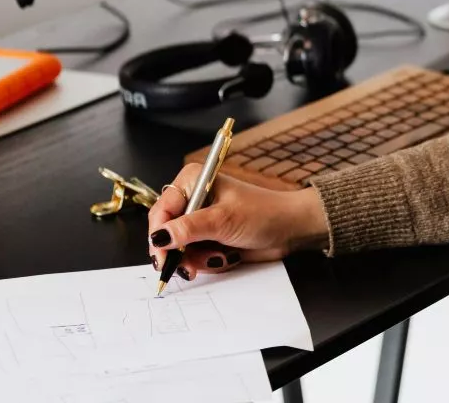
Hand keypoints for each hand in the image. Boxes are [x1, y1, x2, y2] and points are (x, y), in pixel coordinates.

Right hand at [146, 162, 328, 279]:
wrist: (290, 229)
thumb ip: (189, 229)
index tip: (162, 257)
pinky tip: (226, 256)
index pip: (161, 210)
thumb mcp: (223, 220)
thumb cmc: (263, 214)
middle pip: (165, 233)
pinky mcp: (208, 238)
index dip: (158, 235)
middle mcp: (193, 199)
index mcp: (194, 181)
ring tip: (220, 255)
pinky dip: (207, 261)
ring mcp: (200, 220)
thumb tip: (159, 237)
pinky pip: (194, 256)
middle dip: (180, 251)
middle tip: (189, 266)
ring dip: (197, 258)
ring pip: (179, 249)